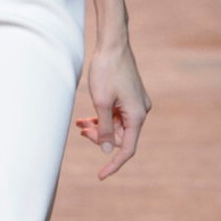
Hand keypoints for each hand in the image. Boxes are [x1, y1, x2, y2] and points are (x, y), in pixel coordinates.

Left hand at [76, 38, 150, 178]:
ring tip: (80, 124)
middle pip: (120, 137)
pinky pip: (116, 115)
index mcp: (137, 116)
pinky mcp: (128, 98)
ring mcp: (135, 104)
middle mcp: (140, 112)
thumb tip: (107, 150)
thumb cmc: (107, 71)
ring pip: (116, 126)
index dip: (113, 164)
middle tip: (81, 131)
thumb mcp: (101, 103)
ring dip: (99, 127)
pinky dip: (102, 118)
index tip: (100, 176)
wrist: (112, 44)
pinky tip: (87, 118)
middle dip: (100, 138)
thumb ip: (104, 129)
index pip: (127, 149)